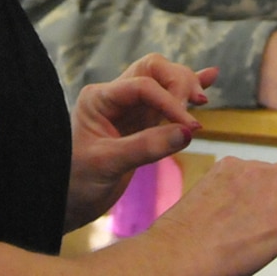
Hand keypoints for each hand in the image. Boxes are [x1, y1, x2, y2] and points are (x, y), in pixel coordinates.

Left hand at [64, 54, 214, 230]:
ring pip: (164, 81)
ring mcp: (129, 109)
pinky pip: (167, 101)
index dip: (170, 102)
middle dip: (179, 82)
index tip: (189, 127)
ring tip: (202, 100)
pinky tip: (211, 76)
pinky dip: (187, 91)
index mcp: (99, 98)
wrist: (65, 205)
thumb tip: (187, 132)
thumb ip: (145, 147)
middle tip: (196, 108)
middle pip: (154, 70)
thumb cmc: (75, 183)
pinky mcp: (142, 123)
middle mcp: (114, 97)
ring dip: (185, 85)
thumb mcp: (107, 165)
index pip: (143, 86)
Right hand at [149, 158, 276, 275]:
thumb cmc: (182, 241)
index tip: (257, 216)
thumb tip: (236, 217)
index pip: (268, 171)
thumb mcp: (204, 202)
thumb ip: (226, 199)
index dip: (270, 195)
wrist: (178, 254)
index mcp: (233, 166)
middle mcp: (257, 172)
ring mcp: (274, 193)